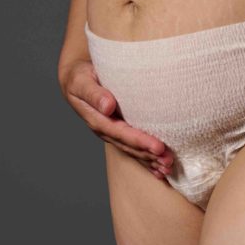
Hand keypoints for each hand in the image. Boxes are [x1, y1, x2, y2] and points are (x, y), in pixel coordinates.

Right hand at [59, 59, 173, 180]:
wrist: (76, 79)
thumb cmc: (80, 77)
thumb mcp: (82, 81)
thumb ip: (93, 94)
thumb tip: (108, 106)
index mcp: (97, 120)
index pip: (121, 133)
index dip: (140, 141)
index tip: (158, 147)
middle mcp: (105, 129)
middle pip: (129, 146)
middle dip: (149, 155)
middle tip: (169, 161)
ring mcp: (112, 131)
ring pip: (133, 149)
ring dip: (151, 160)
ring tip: (168, 167)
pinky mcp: (119, 129)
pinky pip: (134, 146)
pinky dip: (147, 158)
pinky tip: (159, 167)